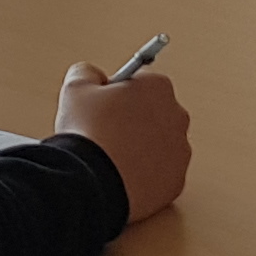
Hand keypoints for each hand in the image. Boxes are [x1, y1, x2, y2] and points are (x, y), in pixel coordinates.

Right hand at [55, 61, 189, 224]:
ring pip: (158, 145)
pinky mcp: (175, 182)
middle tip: (104, 133)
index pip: (140, 82)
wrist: (92, 183)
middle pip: (153, 113)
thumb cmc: (87, 134)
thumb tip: (93, 75)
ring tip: (111, 159)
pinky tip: (120, 177)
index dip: (117, 92)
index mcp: (158, 87)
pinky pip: (159, 174)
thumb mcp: (75, 89)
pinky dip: (143, 175)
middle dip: (133, 120)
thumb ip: (86, 72)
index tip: (102, 105)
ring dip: (140, 149)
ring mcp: (180, 152)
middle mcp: (177, 117)